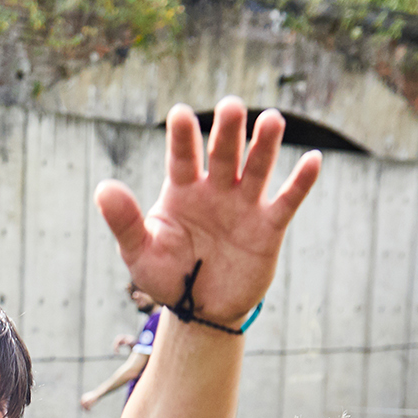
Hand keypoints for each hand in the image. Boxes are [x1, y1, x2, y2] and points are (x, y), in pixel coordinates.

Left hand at [95, 99, 320, 327]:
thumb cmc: (167, 276)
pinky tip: (313, 160)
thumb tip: (103, 188)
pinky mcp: (268, 227)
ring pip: (256, 168)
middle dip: (228, 131)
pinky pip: (287, 200)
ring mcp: (244, 205)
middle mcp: (215, 190)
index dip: (182, 137)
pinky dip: (300, 182)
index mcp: (182, 191)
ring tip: (271, 119)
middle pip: (223, 154)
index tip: (179, 114)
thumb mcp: (140, 253)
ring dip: (265, 145)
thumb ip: (124, 222)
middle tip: (231, 106)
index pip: (181, 157)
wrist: (200, 310)